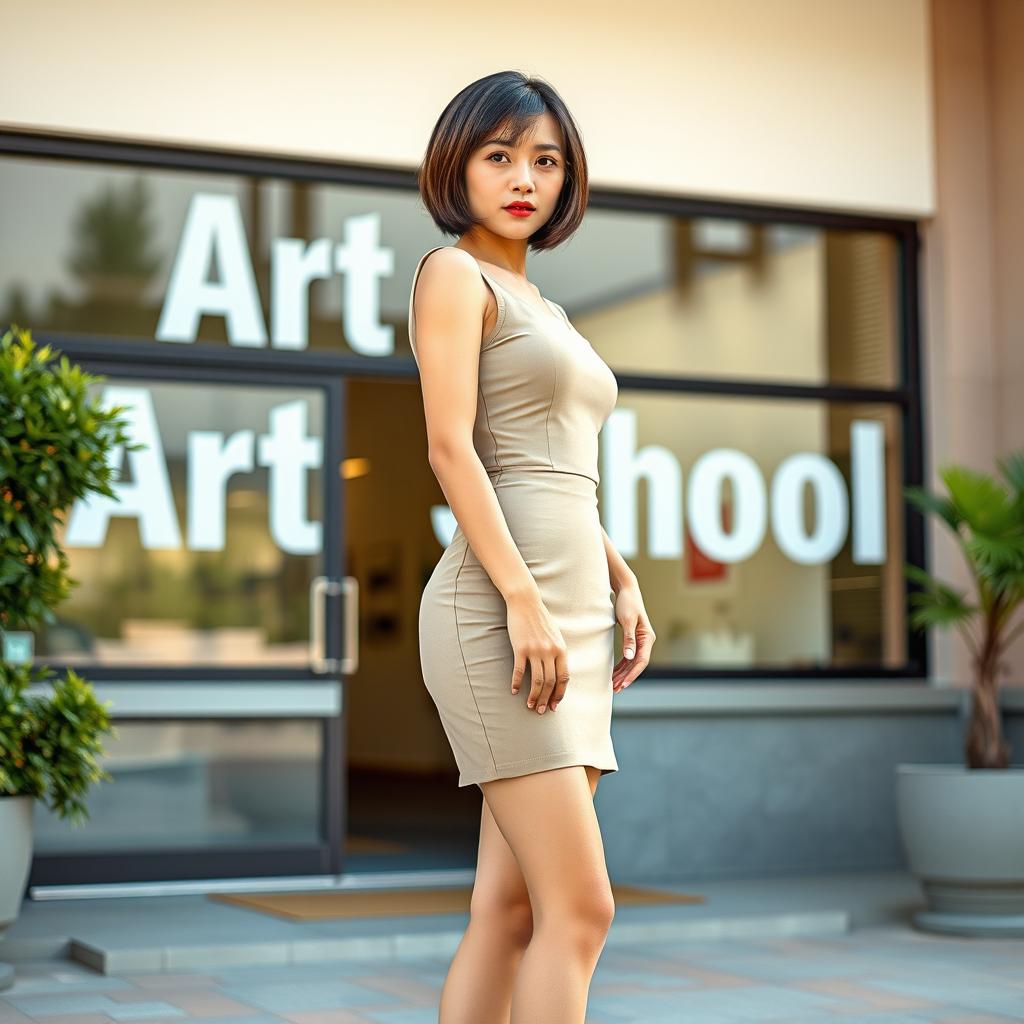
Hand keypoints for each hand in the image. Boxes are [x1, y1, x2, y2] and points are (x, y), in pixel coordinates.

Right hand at [506, 590, 569, 714]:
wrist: (525, 602)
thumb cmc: (540, 619)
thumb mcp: (555, 635)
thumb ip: (558, 652)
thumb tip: (558, 671)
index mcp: (561, 649)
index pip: (564, 678)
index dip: (559, 694)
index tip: (555, 705)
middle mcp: (550, 651)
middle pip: (550, 682)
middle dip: (546, 699)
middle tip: (541, 711)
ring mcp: (535, 650)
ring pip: (536, 680)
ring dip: (533, 696)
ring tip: (530, 706)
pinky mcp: (520, 648)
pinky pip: (519, 671)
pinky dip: (516, 683)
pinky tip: (513, 691)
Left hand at [612, 582, 655, 690]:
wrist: (626, 589)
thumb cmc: (627, 603)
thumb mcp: (627, 620)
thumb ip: (629, 639)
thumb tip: (630, 657)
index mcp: (647, 637)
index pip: (641, 661)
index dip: (632, 674)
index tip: (622, 684)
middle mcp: (645, 641)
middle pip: (636, 664)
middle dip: (626, 677)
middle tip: (614, 689)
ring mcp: (639, 641)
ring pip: (632, 663)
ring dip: (623, 674)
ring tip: (613, 685)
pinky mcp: (632, 639)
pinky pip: (628, 657)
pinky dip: (621, 666)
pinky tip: (613, 673)